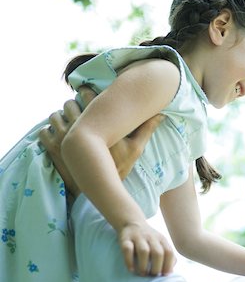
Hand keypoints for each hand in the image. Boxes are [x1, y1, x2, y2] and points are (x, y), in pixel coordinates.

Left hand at [39, 86, 164, 196]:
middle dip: (74, 106)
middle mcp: (77, 126)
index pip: (86, 95)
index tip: (91, 99)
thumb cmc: (118, 166)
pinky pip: (44, 131)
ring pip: (54, 115)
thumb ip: (147, 128)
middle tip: (81, 113)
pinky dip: (50, 131)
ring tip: (70, 124)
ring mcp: (62, 137)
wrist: (100, 187)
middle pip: (68, 103)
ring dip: (61, 117)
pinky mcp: (52, 149)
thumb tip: (162, 114)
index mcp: (96, 122)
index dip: (88, 94)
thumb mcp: (136, 148)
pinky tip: (61, 136)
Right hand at [120, 220, 175, 275]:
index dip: (168, 264)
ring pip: (144, 251)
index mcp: (161, 239)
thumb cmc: (149, 239)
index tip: (164, 274)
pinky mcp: (125, 239)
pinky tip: (131, 269)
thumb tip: (169, 271)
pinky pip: (127, 249)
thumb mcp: (161, 243)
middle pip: (157, 253)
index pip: (168, 252)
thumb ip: (168, 256)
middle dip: (156, 267)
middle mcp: (151, 237)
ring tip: (143, 273)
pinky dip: (129, 261)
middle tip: (153, 275)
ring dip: (144, 265)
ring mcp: (138, 238)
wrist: (132, 223)